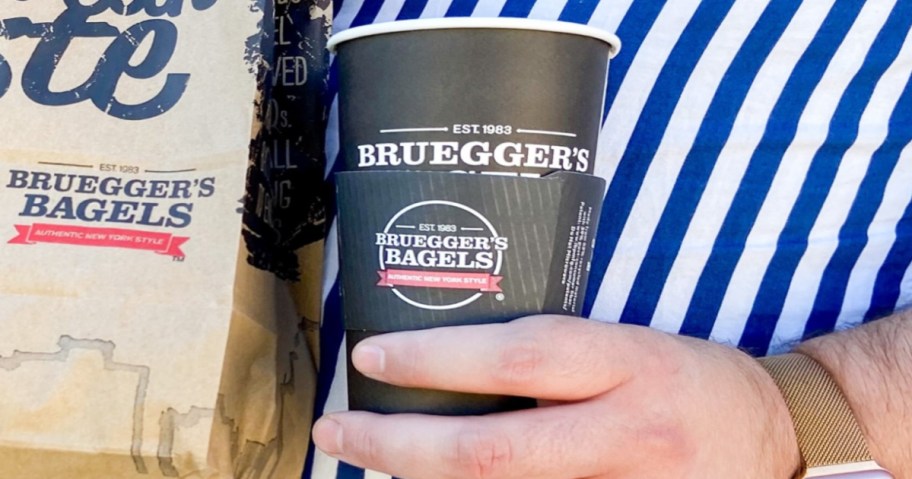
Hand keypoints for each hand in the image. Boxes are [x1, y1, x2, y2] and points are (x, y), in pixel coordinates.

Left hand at [312, 315, 800, 478]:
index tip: (371, 355)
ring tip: (366, 457)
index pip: (518, 358)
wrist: (771, 437)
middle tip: (337, 430)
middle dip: (396, 444)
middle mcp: (625, 435)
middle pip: (490, 450)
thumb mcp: (628, 342)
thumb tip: (453, 361)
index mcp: (628, 364)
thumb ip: (551, 354)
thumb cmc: (688, 376)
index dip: (436, 359)